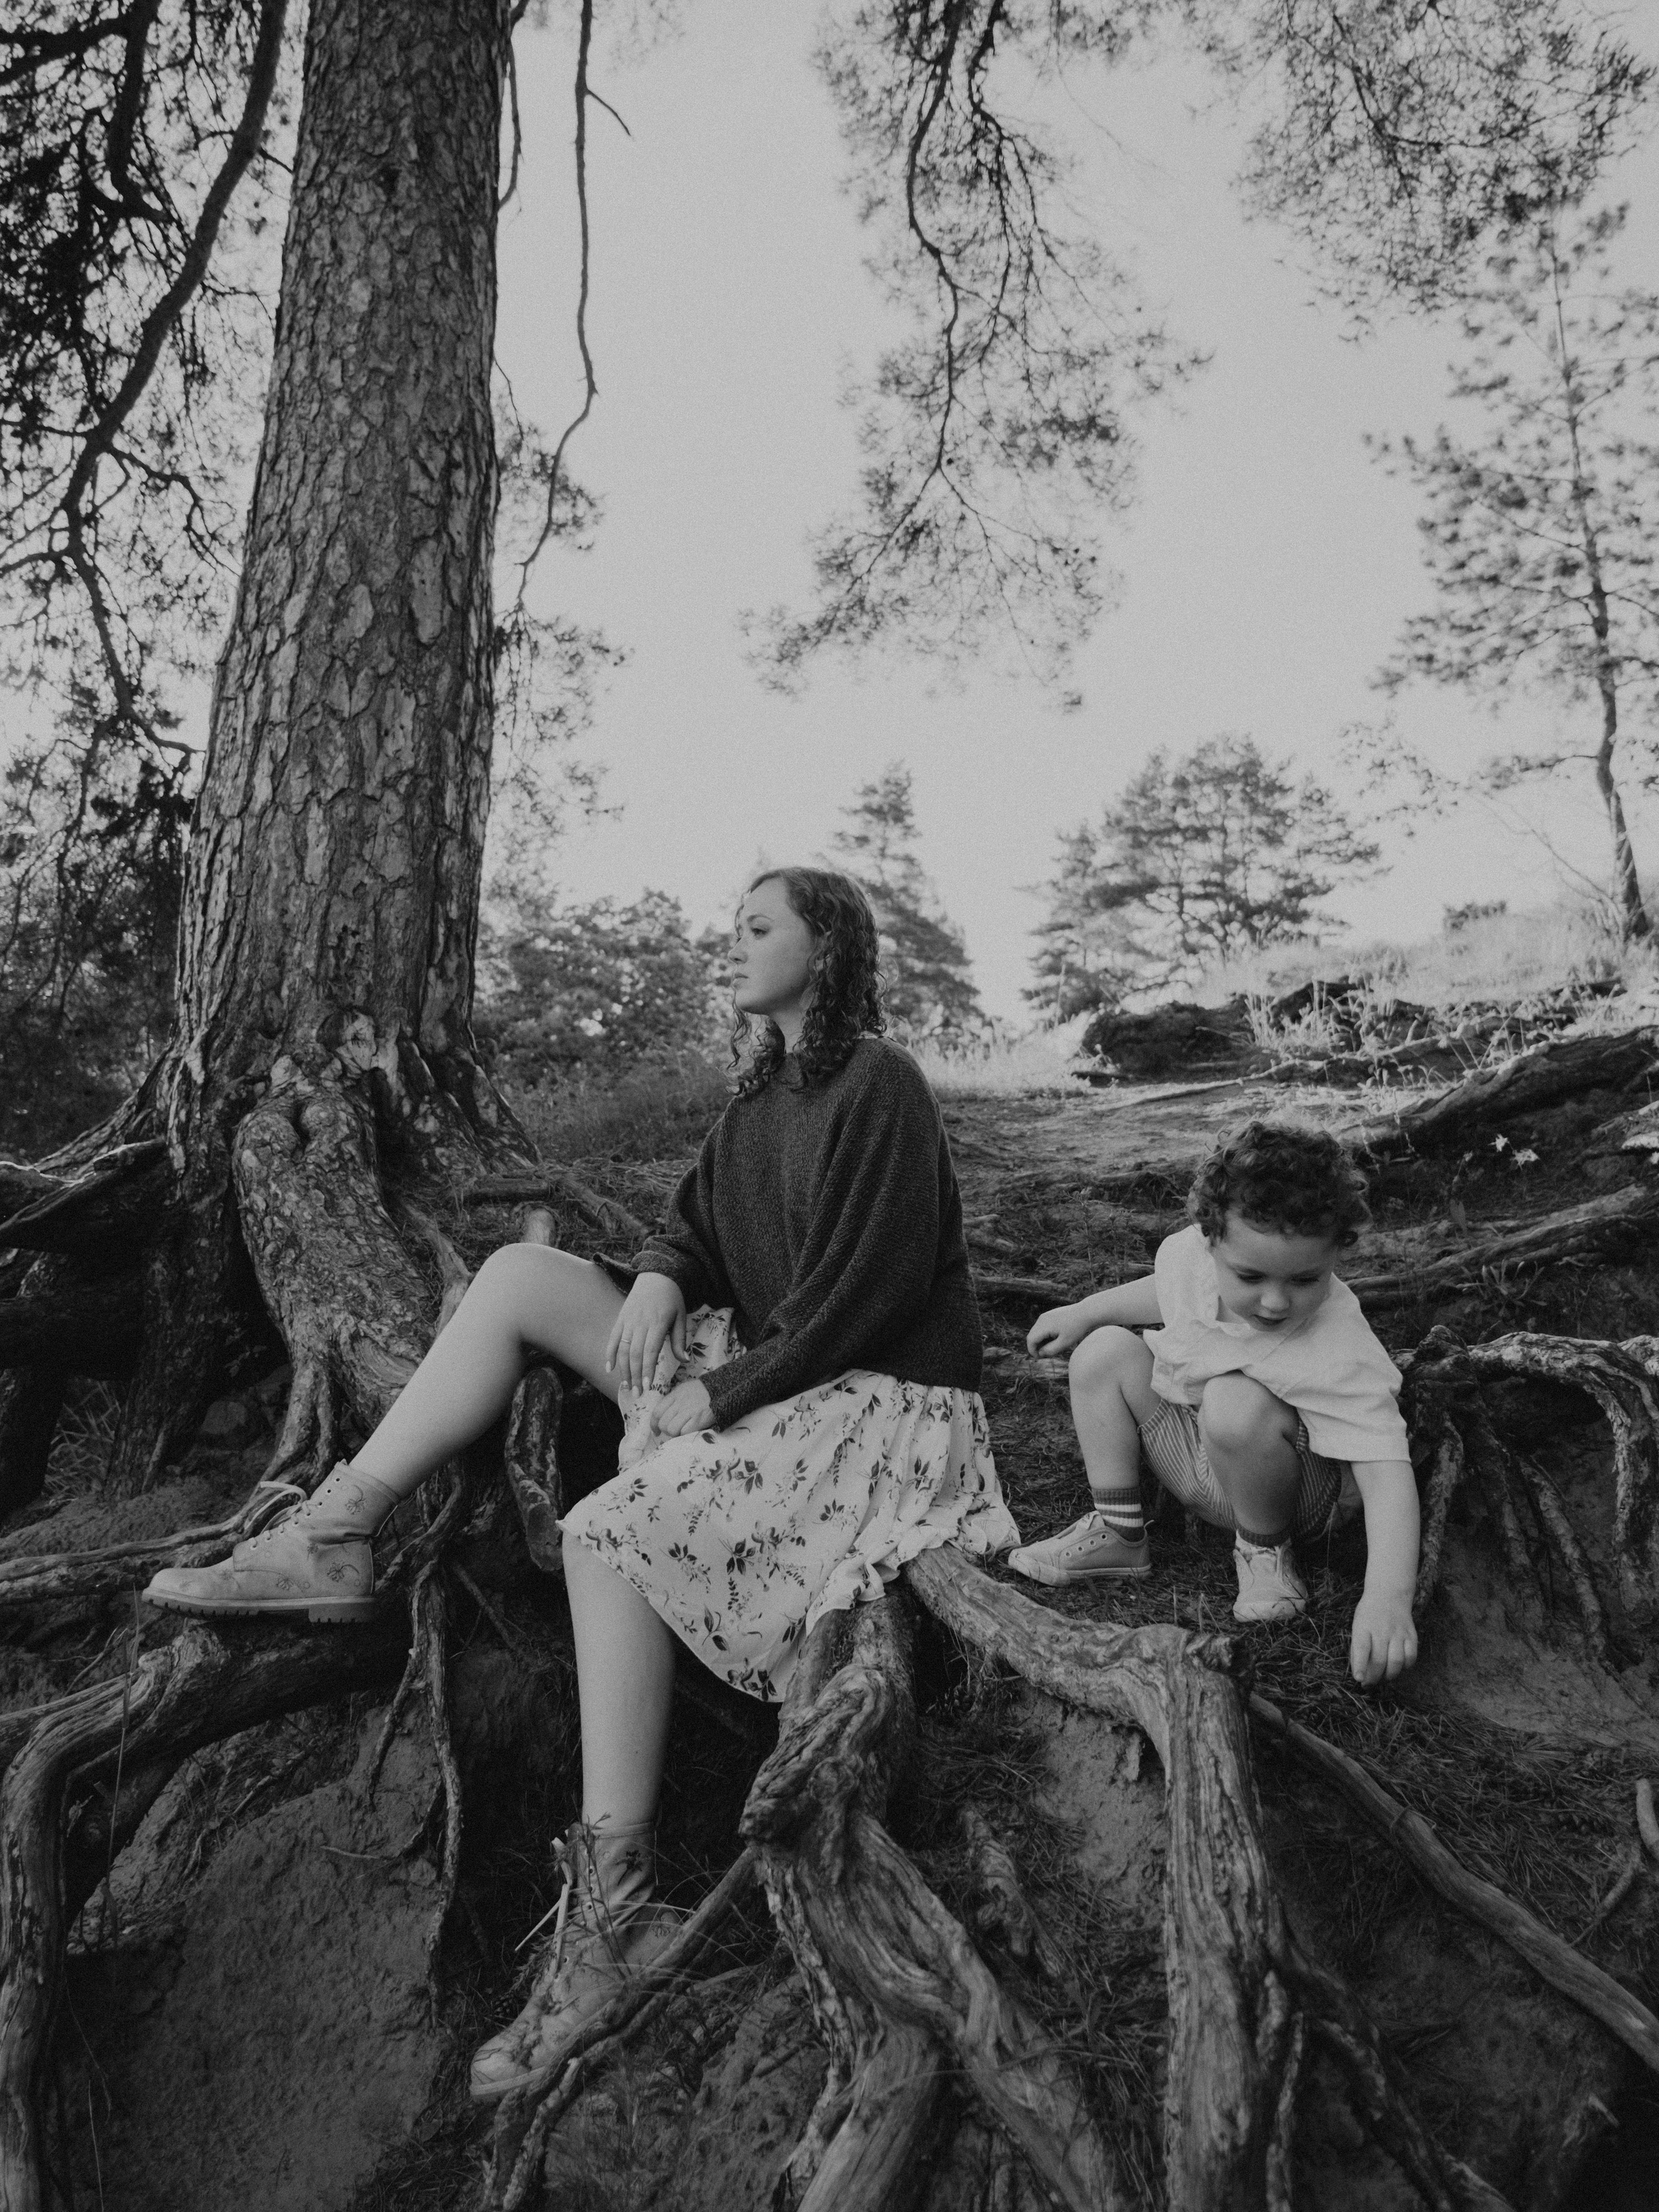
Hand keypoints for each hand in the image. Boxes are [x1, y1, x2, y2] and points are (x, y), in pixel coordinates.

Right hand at [605, 1273, 686, 1398]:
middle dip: (635, 1375)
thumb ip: (679, 1340)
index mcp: (658, 1323)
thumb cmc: (672, 1298)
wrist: (657, 1275)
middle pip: (635, 1353)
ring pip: (622, 1348)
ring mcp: (628, 1320)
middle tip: (637, 1393)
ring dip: (623, 1369)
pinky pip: (613, 1338)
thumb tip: (684, 1360)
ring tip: (626, 1386)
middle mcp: (641, 1323)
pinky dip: (609, 1353)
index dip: (648, 1369)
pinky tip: (609, 1369)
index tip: (648, 1385)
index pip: (650, 1350)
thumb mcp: (680, 1316)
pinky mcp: (621, 1318)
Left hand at [651, 1378, 713, 1437]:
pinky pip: (684, 1432)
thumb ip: (673, 1401)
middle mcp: (680, 1403)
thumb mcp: (684, 1390)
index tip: (656, 1431)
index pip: (657, 1412)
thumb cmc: (702, 1391)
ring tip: (682, 1430)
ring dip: (675, 1433)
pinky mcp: (698, 1419)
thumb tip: (663, 1416)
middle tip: (674, 1429)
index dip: (654, 1424)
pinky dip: (685, 1433)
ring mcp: (689, 1411)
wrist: (721, 1389)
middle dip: (666, 1430)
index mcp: (675, 1395)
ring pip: (671, 1429)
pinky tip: (690, 1429)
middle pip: (663, 1423)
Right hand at [1027, 1304, 1088, 1358]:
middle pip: (1032, 1335)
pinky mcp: (1049, 1315)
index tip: (1039, 1358)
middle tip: (1046, 1355)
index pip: (1031, 1340)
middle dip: (1036, 1346)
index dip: (1032, 1351)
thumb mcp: (1064, 1343)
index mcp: (1044, 1325)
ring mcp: (1045, 1316)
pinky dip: (1044, 1335)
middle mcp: (1042, 1319)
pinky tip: (1054, 1339)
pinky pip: (1041, 1327)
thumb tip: (1040, 1353)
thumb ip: (1050, 1350)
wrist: (1085, 1312)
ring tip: (1052, 1347)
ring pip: (1036, 1331)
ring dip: (1040, 1341)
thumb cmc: (1076, 1328)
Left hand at [1349, 1591, 1416, 1684]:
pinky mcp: (1411, 1635)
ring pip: (1397, 1662)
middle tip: (1369, 1684)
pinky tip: (1399, 1667)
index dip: (1360, 1665)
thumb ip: (1358, 1649)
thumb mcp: (1357, 1626)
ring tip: (1384, 1677)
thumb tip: (1361, 1675)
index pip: (1362, 1648)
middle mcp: (1381, 1630)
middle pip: (1380, 1660)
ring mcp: (1398, 1632)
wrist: (1389, 1594)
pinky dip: (1405, 1667)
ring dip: (1390, 1676)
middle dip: (1374, 1678)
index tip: (1359, 1679)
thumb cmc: (1369, 1616)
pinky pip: (1411, 1657)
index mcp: (1363, 1627)